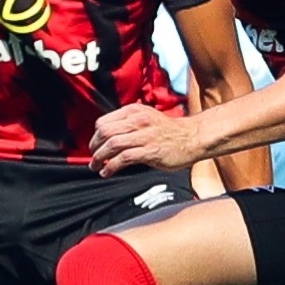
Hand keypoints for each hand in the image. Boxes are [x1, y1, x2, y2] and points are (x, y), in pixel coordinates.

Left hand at [86, 102, 203, 175]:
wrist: (192, 138)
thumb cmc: (168, 131)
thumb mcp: (145, 117)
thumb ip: (127, 123)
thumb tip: (105, 135)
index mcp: (133, 111)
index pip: (103, 122)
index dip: (95, 136)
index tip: (95, 146)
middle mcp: (137, 121)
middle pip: (104, 133)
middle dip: (94, 147)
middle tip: (92, 158)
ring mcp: (144, 136)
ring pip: (112, 145)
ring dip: (99, 158)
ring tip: (96, 166)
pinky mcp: (150, 151)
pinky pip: (123, 158)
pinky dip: (111, 167)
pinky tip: (107, 172)